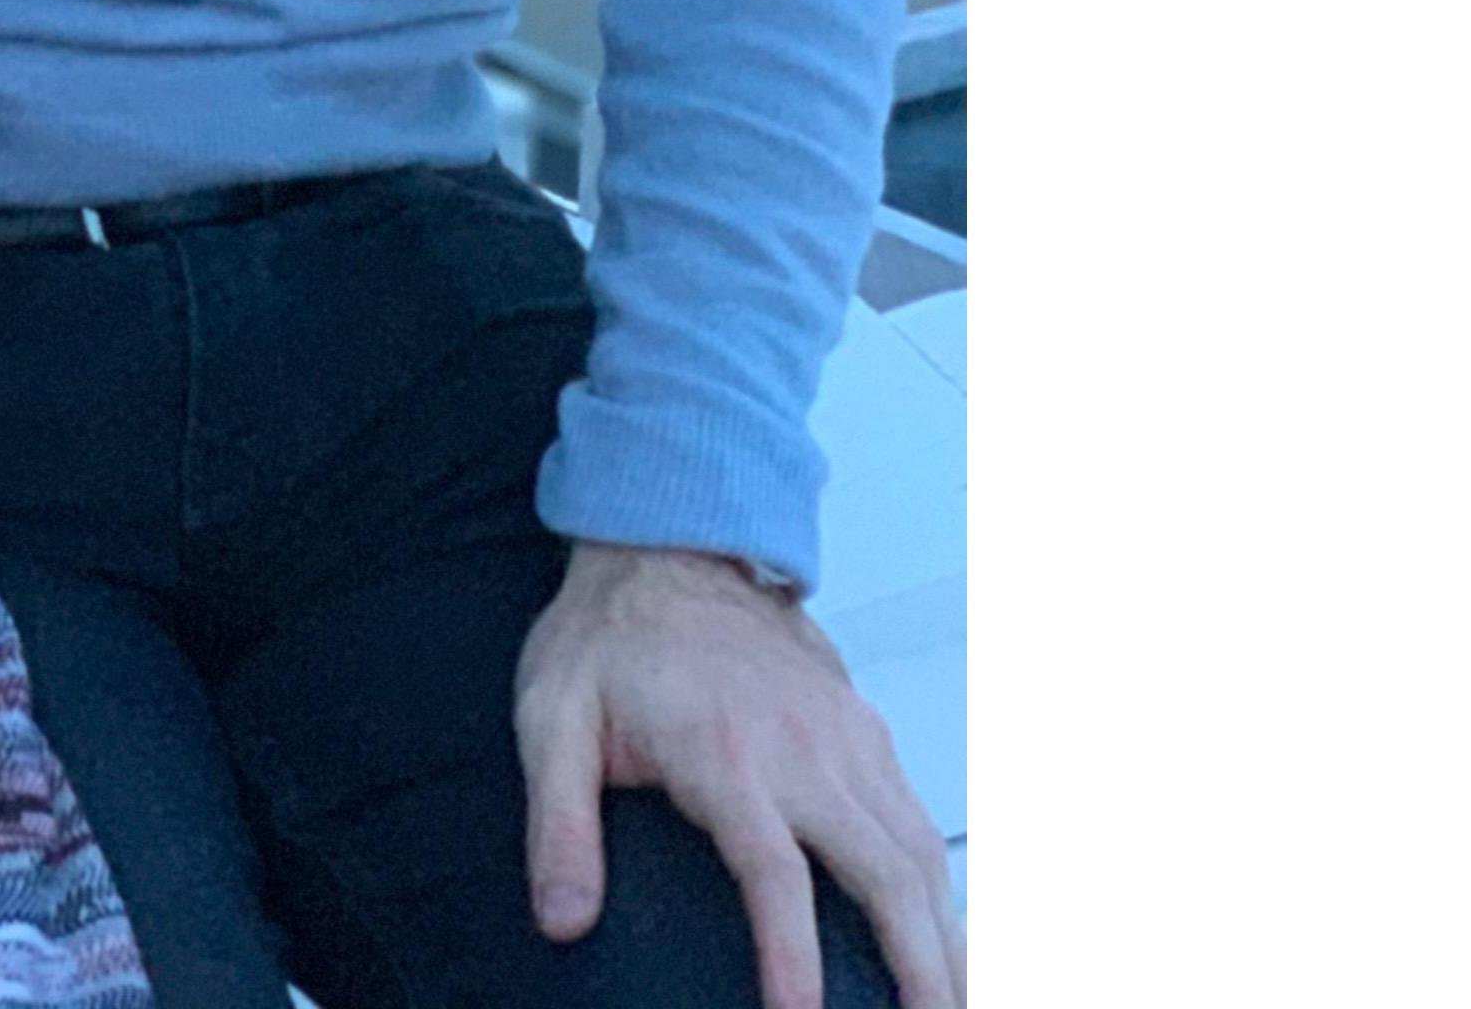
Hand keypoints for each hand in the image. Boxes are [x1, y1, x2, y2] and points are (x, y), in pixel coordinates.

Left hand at [516, 542, 958, 1008]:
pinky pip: (918, 821)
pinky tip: (949, 941)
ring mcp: (845, 736)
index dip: (794, 956)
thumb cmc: (607, 639)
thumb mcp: (553, 718)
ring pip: (918, 853)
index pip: (774, 872)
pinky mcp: (866, 729)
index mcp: (723, 751)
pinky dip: (942, 890)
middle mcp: (802, 747)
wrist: (668, 544)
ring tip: (954, 1004)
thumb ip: (559, 824)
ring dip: (947, 938)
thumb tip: (560, 921)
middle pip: (884, 872)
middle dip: (920, 966)